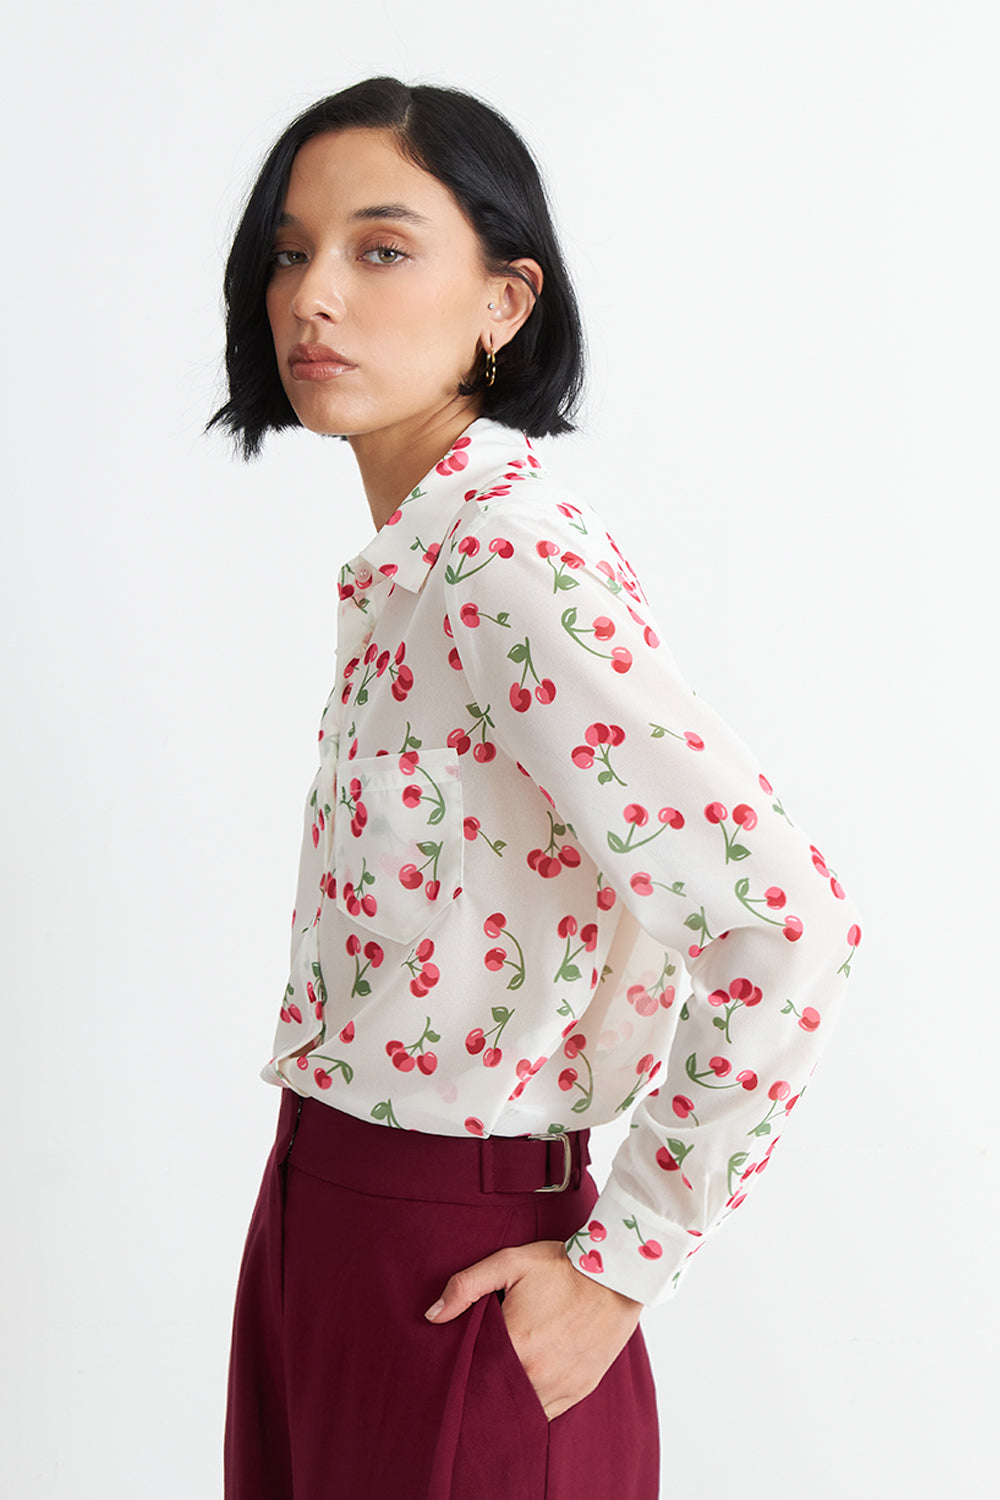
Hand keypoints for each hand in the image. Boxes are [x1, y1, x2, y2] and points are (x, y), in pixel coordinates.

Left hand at [424, 1239, 642, 1419]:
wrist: (617, 1275)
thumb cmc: (561, 1266)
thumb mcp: (510, 1262)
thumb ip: (467, 1286)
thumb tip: (433, 1316)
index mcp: (515, 1345)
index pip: (473, 1377)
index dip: (461, 1377)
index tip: (451, 1375)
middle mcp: (537, 1374)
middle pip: (495, 1399)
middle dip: (481, 1394)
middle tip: (469, 1386)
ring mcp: (561, 1386)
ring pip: (522, 1411)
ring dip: (508, 1404)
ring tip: (494, 1392)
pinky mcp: (580, 1390)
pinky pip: (548, 1413)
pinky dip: (533, 1407)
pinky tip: (523, 1395)